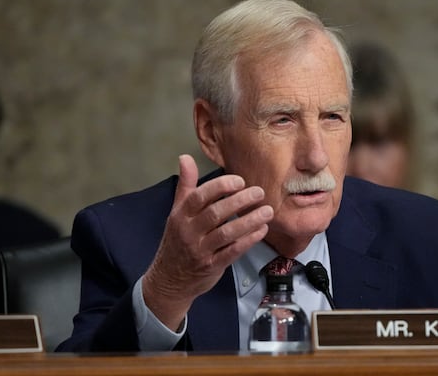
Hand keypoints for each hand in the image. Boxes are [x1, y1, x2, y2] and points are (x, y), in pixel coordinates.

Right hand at [142, 154, 272, 330]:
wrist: (169, 280)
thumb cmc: (177, 241)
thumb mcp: (177, 212)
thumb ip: (186, 185)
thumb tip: (185, 157)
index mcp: (181, 215)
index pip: (200, 197)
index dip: (220, 186)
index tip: (240, 181)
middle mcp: (189, 231)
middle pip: (215, 213)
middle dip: (240, 201)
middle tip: (259, 192)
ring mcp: (200, 250)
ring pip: (227, 233)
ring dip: (249, 221)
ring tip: (267, 211)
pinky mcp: (212, 266)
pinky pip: (232, 251)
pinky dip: (248, 240)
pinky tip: (262, 230)